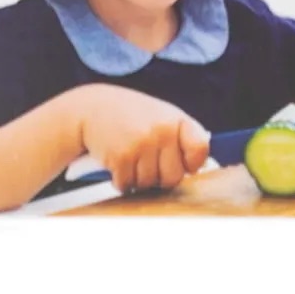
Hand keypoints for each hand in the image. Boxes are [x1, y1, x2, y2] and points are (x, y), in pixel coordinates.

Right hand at [80, 88, 210, 194]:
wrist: (92, 108)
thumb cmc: (130, 116)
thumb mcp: (159, 116)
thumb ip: (179, 137)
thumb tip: (203, 166)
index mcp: (176, 119)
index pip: (200, 149)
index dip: (190, 162)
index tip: (180, 162)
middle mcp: (162, 130)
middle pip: (173, 178)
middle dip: (159, 176)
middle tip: (146, 160)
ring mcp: (142, 143)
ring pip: (148, 184)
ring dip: (137, 178)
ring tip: (129, 155)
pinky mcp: (122, 157)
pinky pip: (127, 185)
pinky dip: (120, 180)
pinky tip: (117, 161)